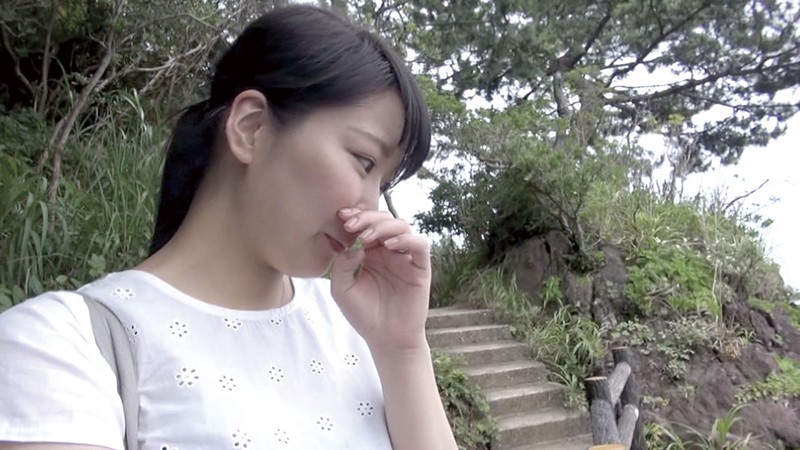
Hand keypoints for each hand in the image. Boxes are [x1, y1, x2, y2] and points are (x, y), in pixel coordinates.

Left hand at [329, 208, 430, 353]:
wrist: (385, 339)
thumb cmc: (363, 315)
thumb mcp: (342, 290)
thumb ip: (342, 266)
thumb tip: (354, 247)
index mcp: (369, 252)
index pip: (365, 225)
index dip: (355, 216)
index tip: (341, 216)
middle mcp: (388, 251)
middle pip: (384, 219)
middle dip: (367, 217)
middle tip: (351, 225)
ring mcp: (405, 258)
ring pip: (402, 226)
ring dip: (383, 226)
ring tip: (366, 238)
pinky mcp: (420, 268)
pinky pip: (420, 245)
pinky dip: (406, 239)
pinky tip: (389, 246)